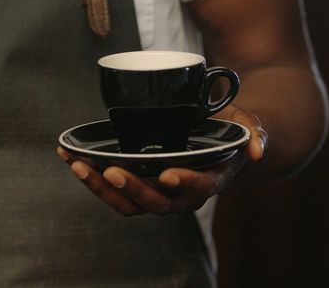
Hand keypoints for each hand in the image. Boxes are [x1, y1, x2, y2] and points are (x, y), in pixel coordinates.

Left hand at [56, 105, 267, 216]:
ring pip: (128, 202)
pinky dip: (91, 176)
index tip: (167, 173)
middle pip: (155, 201)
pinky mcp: (138, 186)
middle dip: (133, 188)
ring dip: (101, 187)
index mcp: (209, 179)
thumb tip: (257, 147)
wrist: (215, 143)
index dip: (183, 182)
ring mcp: (157, 193)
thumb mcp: (246, 125)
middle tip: (112, 170)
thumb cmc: (229, 132)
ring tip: (79, 165)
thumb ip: (253, 133)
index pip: (197, 186)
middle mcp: (181, 193)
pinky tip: (71, 157)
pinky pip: (113, 190)